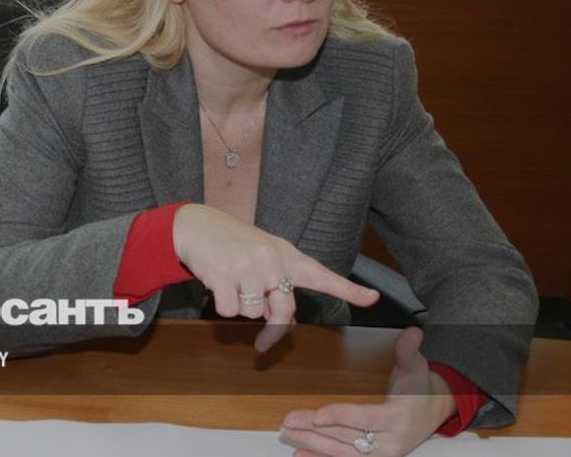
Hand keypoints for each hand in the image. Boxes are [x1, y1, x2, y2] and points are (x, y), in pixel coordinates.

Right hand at [172, 204, 378, 351]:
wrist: (198, 225)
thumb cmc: (234, 244)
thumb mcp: (263, 258)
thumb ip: (278, 287)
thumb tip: (285, 324)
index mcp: (287, 257)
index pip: (322, 276)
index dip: (348, 289)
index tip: (372, 298)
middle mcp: (272, 260)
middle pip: (283, 312)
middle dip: (273, 332)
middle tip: (263, 345)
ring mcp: (248, 266)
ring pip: (251, 313)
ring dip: (240, 307)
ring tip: (231, 283)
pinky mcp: (223, 273)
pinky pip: (229, 310)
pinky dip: (222, 304)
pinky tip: (217, 284)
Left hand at [279, 328, 457, 455]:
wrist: (431, 412)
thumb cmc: (420, 389)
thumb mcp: (417, 368)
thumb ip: (408, 351)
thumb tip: (412, 333)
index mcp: (399, 418)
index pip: (367, 419)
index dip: (342, 416)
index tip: (319, 415)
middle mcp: (389, 441)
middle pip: (347, 436)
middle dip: (316, 429)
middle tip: (289, 419)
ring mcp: (380, 453)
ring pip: (342, 451)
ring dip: (313, 443)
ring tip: (289, 432)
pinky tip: (300, 453)